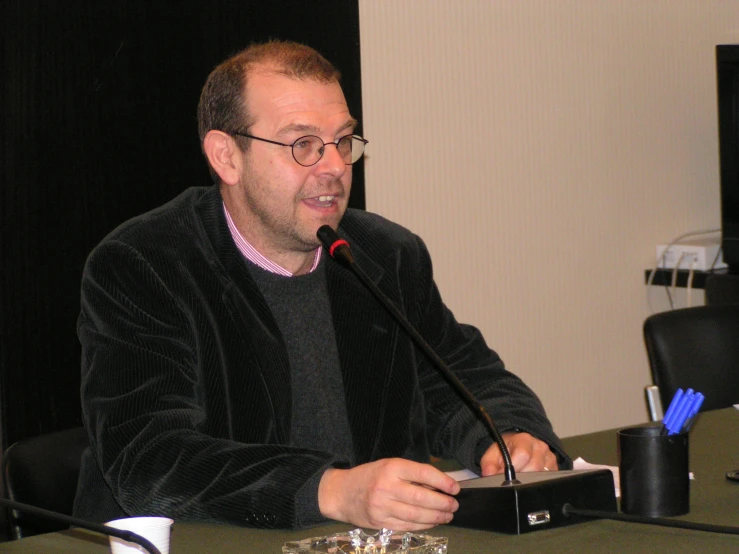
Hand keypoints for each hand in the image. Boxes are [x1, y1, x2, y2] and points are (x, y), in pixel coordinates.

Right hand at [318, 458, 459, 530]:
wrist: (341, 492)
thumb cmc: (369, 476)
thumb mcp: (389, 466)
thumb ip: (411, 474)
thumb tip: (440, 484)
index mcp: (391, 468)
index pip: (423, 473)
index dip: (442, 482)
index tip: (455, 488)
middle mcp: (387, 487)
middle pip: (421, 497)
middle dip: (442, 503)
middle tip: (454, 505)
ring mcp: (382, 506)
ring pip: (415, 515)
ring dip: (436, 517)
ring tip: (447, 515)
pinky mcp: (380, 522)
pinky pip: (407, 526)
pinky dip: (423, 525)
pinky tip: (432, 522)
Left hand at [479, 432, 557, 476]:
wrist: (516, 444)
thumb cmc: (505, 448)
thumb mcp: (493, 453)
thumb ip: (489, 464)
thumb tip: (489, 474)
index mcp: (524, 439)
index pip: (523, 454)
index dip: (514, 467)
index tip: (506, 473)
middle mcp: (539, 446)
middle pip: (534, 467)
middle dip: (521, 476)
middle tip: (513, 476)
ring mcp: (548, 455)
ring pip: (542, 474)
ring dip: (530, 479)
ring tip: (521, 475)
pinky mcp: (554, 465)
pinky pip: (549, 478)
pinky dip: (538, 480)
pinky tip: (531, 477)